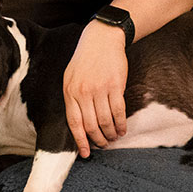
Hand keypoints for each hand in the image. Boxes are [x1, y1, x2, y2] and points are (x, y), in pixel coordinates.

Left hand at [63, 20, 128, 157]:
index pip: (74, 122)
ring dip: (111, 133)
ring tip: (114, 137)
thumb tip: (80, 123)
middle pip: (91, 125)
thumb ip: (73, 98)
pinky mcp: (115, 86)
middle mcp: (83, 92)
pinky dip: (121, 124)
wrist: (102, 38)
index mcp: (70, 92)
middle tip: (104, 145)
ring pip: (105, 120)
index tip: (86, 153)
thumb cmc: (86, 59)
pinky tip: (122, 129)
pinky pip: (118, 111)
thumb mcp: (71, 77)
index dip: (80, 140)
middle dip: (98, 140)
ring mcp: (100, 89)